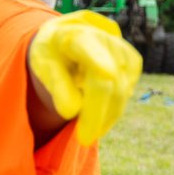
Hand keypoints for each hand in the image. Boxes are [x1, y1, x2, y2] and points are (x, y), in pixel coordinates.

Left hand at [29, 11, 141, 145]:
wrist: (62, 38)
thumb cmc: (49, 54)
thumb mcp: (43, 67)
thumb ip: (56, 86)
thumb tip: (71, 112)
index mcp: (74, 35)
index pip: (90, 53)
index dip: (98, 72)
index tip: (103, 83)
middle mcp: (102, 36)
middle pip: (109, 81)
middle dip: (98, 114)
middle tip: (84, 139)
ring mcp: (120, 47)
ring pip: (122, 88)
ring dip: (107, 114)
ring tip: (87, 130)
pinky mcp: (131, 60)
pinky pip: (127, 89)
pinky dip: (113, 106)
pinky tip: (98, 111)